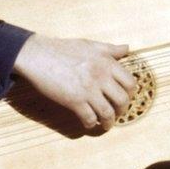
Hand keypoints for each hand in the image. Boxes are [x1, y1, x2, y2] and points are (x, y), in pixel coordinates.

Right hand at [12, 34, 136, 129]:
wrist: (38, 55)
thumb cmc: (63, 49)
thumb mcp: (90, 44)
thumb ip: (110, 49)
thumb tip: (127, 48)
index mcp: (106, 62)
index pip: (130, 82)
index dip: (131, 93)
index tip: (126, 97)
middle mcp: (100, 76)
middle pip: (122, 100)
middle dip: (123, 110)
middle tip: (118, 113)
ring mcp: (88, 90)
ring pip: (108, 113)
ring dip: (109, 122)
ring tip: (107, 124)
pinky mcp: (74, 101)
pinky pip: (89, 118)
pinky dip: (91, 124)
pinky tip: (89, 123)